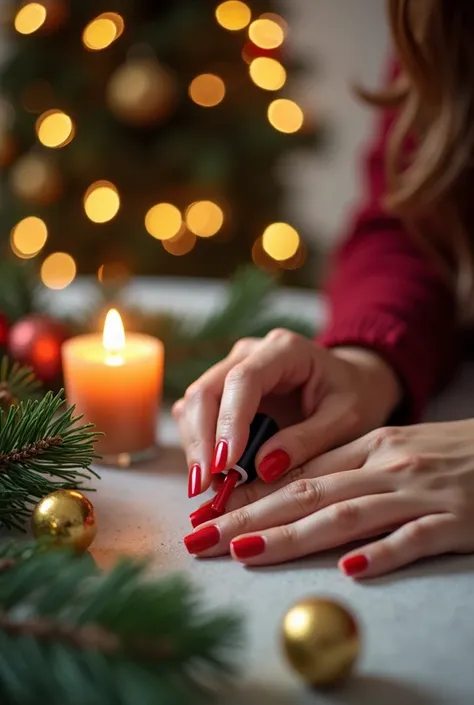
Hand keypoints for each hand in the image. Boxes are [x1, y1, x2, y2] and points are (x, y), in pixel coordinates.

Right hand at [173, 329, 400, 496]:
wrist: (353, 384)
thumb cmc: (354, 397)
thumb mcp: (346, 420)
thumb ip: (307, 441)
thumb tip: (261, 468)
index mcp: (284, 350)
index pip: (243, 380)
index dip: (229, 422)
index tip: (226, 465)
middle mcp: (250, 354)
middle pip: (206, 390)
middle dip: (201, 440)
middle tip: (204, 486)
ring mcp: (232, 369)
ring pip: (193, 404)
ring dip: (196, 446)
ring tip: (210, 487)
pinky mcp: (224, 392)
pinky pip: (198, 416)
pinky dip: (200, 446)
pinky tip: (213, 475)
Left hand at [184, 420, 473, 577]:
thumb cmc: (449, 453)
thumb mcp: (395, 449)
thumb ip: (346, 467)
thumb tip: (288, 489)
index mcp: (369, 448)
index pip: (298, 473)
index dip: (248, 494)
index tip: (206, 513)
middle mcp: (385, 467)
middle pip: (306, 492)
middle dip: (247, 517)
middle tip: (200, 538)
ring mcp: (418, 494)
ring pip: (346, 514)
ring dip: (292, 535)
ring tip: (245, 553)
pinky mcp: (455, 521)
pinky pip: (414, 538)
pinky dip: (382, 552)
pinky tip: (350, 570)